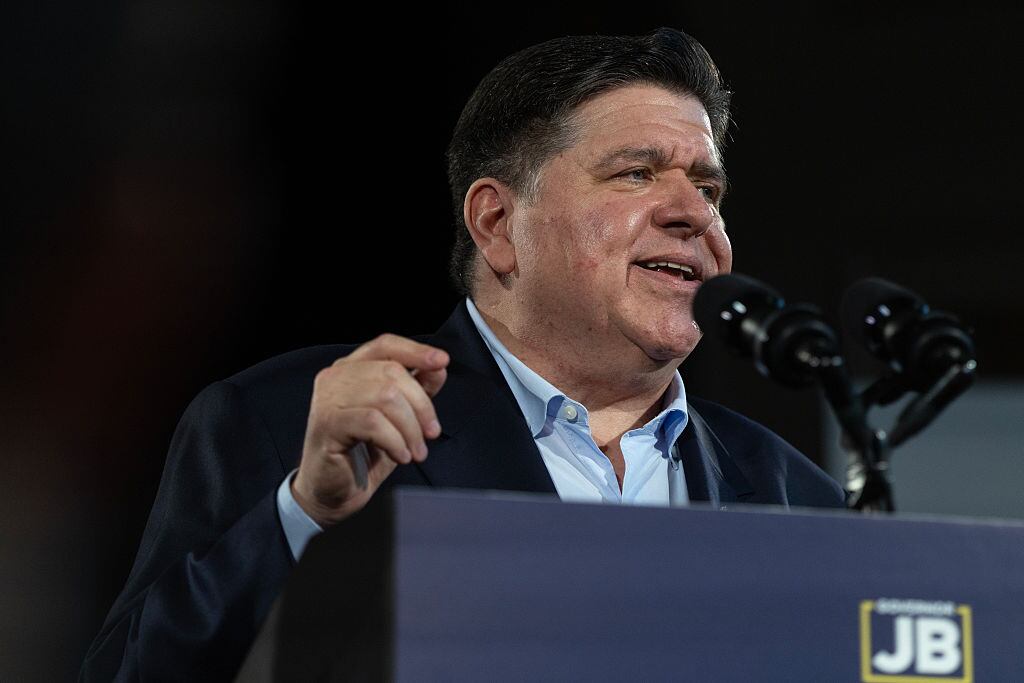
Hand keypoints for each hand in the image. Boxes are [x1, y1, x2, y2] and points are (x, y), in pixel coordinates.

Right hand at [291, 334, 448, 526]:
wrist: (333, 491)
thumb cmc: (363, 453)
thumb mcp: (399, 419)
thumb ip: (416, 390)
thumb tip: (438, 368)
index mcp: (352, 368)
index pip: (385, 345)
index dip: (416, 351)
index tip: (442, 362)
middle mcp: (336, 377)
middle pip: (392, 372)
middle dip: (421, 405)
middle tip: (431, 433)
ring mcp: (328, 399)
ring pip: (386, 397)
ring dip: (410, 428)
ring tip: (416, 451)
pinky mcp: (327, 423)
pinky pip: (373, 422)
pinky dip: (395, 440)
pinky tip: (400, 455)